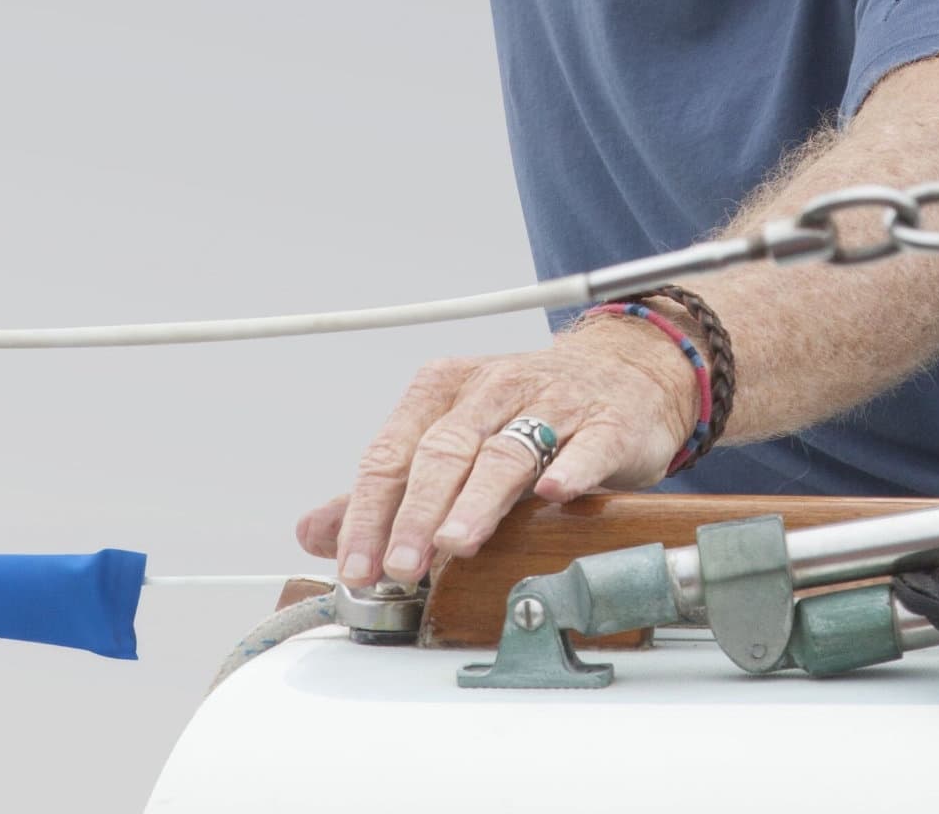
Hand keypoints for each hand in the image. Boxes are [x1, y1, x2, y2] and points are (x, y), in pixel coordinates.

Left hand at [291, 322, 696, 588]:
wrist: (623, 372)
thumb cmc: (527, 412)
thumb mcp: (451, 439)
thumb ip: (386, 489)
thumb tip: (314, 530)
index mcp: (443, 390)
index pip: (392, 453)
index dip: (368, 512)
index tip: (357, 565)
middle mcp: (492, 387)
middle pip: (444, 452)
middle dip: (417, 513)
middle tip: (402, 566)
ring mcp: (553, 401)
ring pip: (507, 450)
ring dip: (478, 499)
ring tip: (456, 542)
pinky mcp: (607, 421)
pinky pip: (587, 444)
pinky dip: (570, 467)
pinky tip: (554, 492)